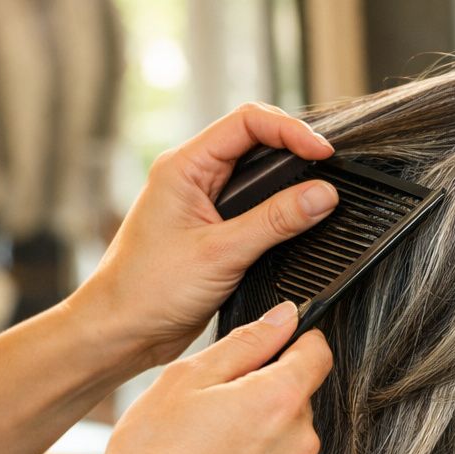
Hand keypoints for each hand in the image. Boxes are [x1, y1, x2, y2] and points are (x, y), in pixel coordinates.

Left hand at [68, 103, 337, 373]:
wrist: (123, 330)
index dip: (291, 130)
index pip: (247, 123)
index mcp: (184, 166)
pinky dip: (281, 213)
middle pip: (257, 144)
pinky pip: (256, 211)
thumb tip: (323, 195)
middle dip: (296, 153)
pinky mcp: (215, 232)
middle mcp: (194, 178)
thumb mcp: (222, 252)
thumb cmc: (149, 290)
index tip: (324, 154)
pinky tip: (299, 224)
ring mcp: (204, 204)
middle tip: (331, 173)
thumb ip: (277, 221)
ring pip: (258, 178)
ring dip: (289, 185)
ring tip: (321, 198)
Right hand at [91, 301, 331, 453]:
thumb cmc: (153, 451)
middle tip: (215, 406)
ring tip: (210, 445)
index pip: (318, 354)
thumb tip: (286, 317)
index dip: (298, 342)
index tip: (278, 344)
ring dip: (261, 434)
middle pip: (298, 399)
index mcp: (280, 400)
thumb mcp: (189, 377)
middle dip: (266, 394)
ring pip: (288, 438)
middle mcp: (300, 442)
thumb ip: (247, 343)